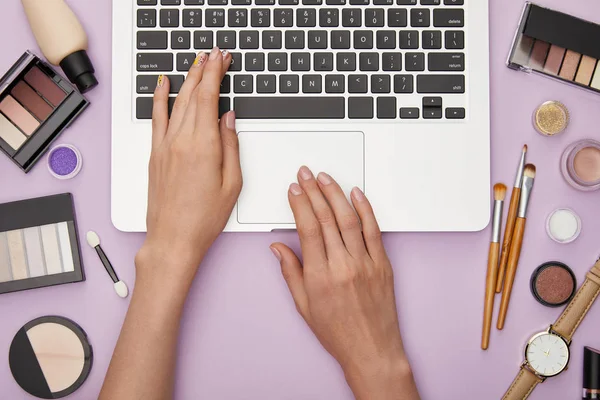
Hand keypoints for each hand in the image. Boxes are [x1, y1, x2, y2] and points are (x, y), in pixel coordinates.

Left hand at [137, 48, 241, 283]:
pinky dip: (159, 98)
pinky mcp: (155, 154)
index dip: (215, 74)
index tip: (222, 58)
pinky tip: (162, 84)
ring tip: (196, 62)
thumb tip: (228, 119)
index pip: (209, 98)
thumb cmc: (204, 218)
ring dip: (186, 79)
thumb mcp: (232, 183)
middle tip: (214, 55)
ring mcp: (165, 146)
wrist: (173, 238)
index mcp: (203, 147)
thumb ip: (230, 145)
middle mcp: (181, 141)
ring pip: (176, 103)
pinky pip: (156, 118)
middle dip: (204, 70)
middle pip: (192, 95)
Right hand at [271, 167, 418, 399]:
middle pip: (326, 218)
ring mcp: (365, 263)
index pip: (307, 228)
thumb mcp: (304, 306)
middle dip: (313, 191)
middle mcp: (343, 265)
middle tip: (305, 174)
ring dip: (336, 194)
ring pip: (349, 218)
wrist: (372, 350)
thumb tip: (278, 248)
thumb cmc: (338, 333)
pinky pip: (374, 230)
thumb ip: (291, 272)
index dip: (299, 204)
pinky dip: (366, 209)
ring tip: (326, 178)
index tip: (294, 189)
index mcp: (320, 276)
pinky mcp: (382, 264)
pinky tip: (357, 194)